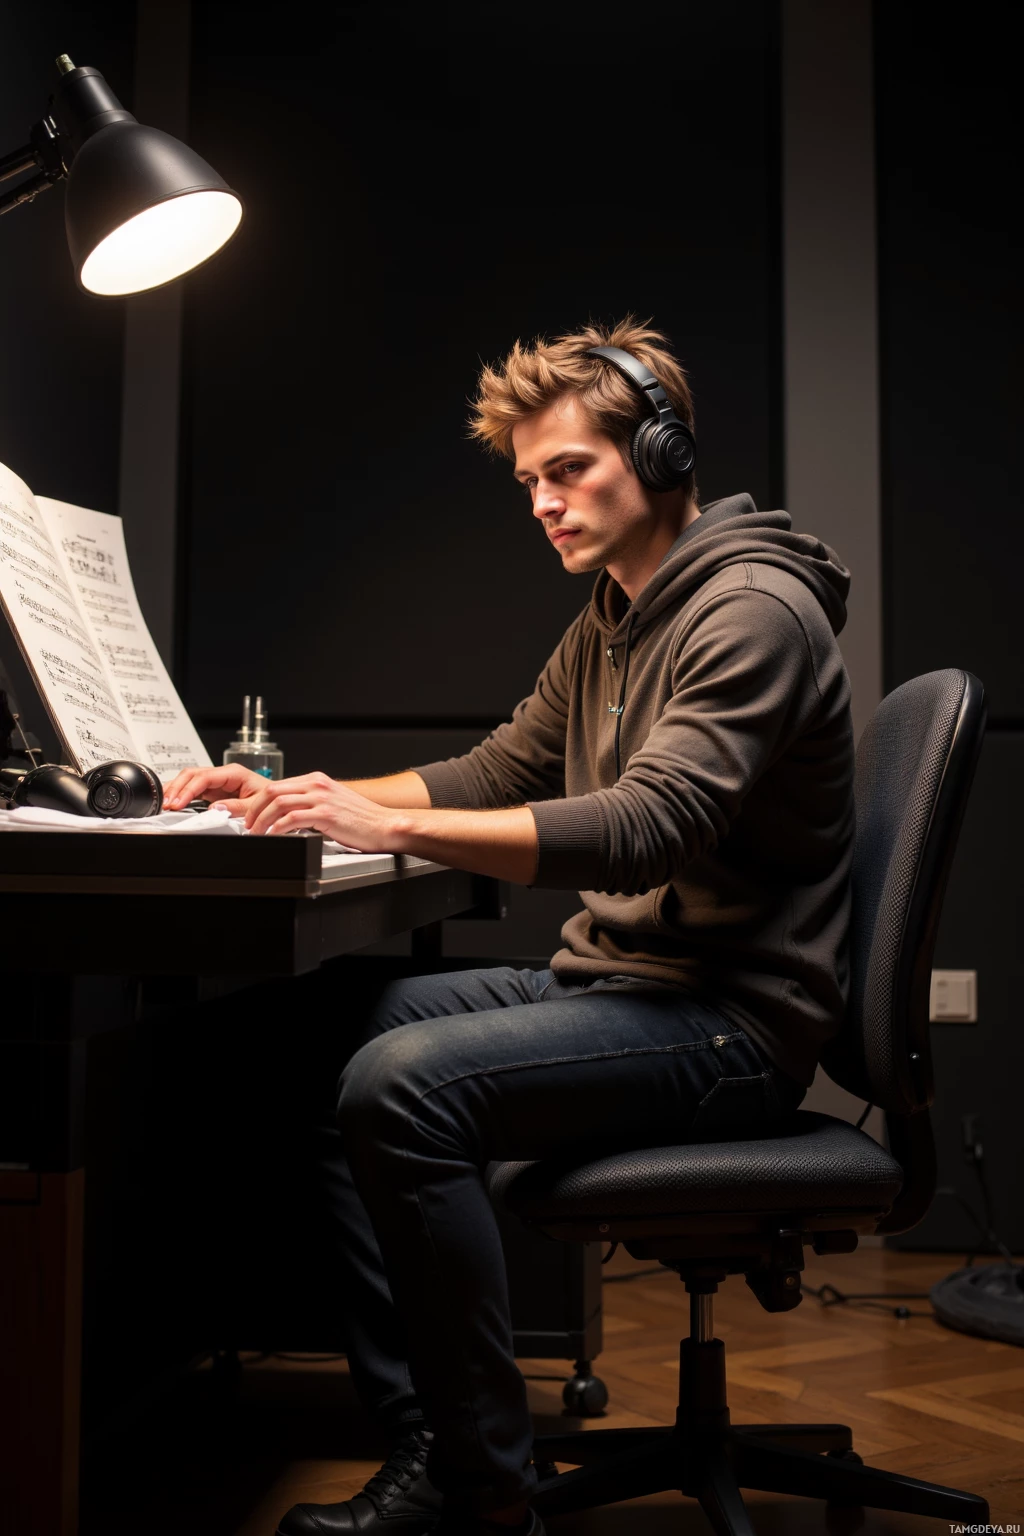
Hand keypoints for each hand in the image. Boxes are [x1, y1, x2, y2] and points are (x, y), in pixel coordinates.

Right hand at [163, 762, 282, 814]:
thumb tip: (216, 808)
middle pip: (192, 774)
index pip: (204, 777)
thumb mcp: (256, 805)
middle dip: (176, 787)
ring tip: (164, 803)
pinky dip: (181, 795)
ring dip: (176, 790)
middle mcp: (223, 775)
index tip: (178, 802)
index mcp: (233, 773)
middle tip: (167, 804)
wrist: (277, 802)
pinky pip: (193, 789)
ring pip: (189, 779)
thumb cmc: (270, 799)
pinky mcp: (213, 791)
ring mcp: (217, 782)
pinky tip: (172, 801)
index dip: (188, 789)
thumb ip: (236, 807)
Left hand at [241, 775, 394, 847]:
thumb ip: (311, 802)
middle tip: (248, 825)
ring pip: (278, 803)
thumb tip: (287, 814)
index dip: (259, 800)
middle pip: (273, 790)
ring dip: (262, 820)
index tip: (251, 815)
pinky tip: (273, 837)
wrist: (384, 825)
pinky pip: (292, 819)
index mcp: (317, 780)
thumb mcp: (332, 802)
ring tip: (256, 833)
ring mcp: (321, 798)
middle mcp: (317, 785)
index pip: (278, 785)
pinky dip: (277, 829)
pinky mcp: (326, 815)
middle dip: (254, 809)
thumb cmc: (361, 819)